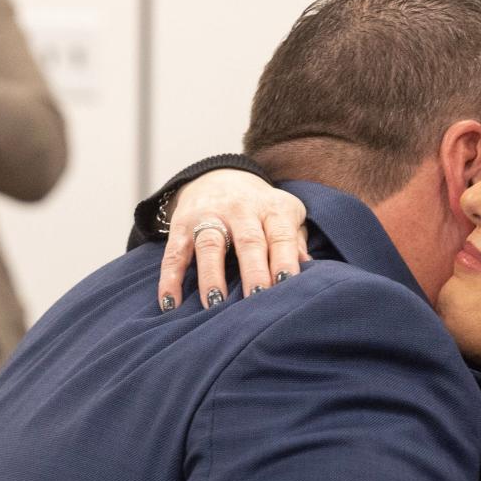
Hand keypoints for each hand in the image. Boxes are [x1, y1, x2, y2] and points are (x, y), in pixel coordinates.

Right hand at [156, 170, 310, 310]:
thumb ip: (296, 241)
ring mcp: (209, 215)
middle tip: (256, 299)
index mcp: (273, 210)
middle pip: (248, 241)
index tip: (287, 285)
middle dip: (253, 271)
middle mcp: (241, 209)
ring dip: (212, 275)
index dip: (285, 260)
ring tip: (215, 304)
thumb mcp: (287, 217)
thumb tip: (310, 269)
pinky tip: (171, 303)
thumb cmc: (264, 211)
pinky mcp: (182, 224)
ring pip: (210, 244)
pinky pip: (175, 252)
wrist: (222, 176)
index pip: (281, 236)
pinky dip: (170, 278)